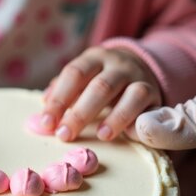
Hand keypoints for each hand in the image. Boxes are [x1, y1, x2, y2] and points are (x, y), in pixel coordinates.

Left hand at [41, 46, 161, 141]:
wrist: (140, 67)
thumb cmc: (101, 79)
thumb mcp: (82, 79)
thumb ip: (62, 93)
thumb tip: (41, 113)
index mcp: (93, 58)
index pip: (73, 75)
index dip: (59, 100)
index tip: (47, 123)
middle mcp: (117, 64)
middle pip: (99, 86)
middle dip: (80, 113)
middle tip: (65, 135)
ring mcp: (138, 77)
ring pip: (130, 94)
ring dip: (114, 117)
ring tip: (100, 136)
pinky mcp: (154, 93)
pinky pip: (148, 106)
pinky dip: (136, 119)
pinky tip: (125, 133)